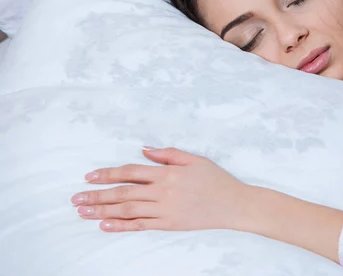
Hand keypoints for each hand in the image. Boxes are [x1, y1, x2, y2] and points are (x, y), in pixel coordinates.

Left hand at [70, 147, 250, 232]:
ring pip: (127, 210)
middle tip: (76, 198)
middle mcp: (163, 192)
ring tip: (83, 212)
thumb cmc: (216, 179)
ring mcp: (165, 210)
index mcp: (168, 173)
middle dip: (97, 195)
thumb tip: (144, 149)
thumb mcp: (195, 159)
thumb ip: (168, 153)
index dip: (108, 174)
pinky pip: (141, 226)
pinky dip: (122, 226)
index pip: (131, 172)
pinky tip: (105, 226)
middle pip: (123, 193)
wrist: (233, 204)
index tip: (90, 176)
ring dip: (103, 211)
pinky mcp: (169, 224)